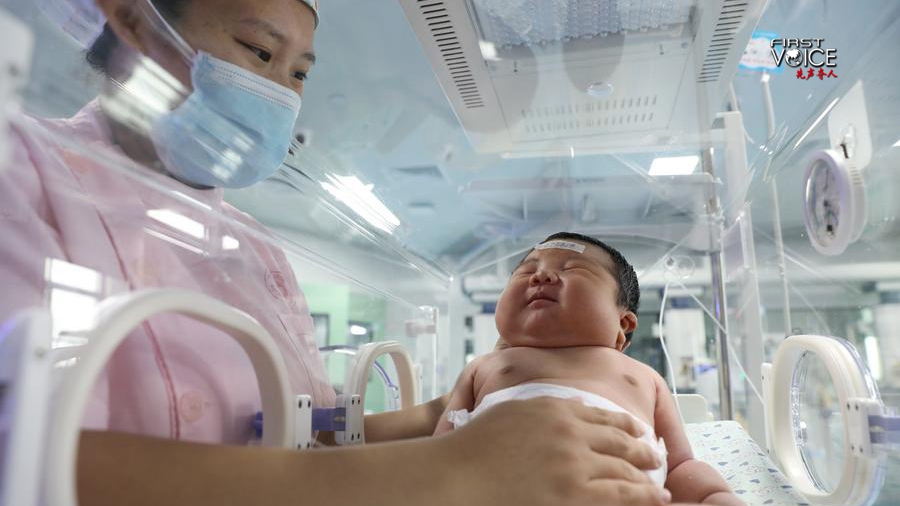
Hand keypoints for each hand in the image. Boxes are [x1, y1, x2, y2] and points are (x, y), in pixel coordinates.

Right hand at [436, 397, 670, 505]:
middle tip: (655, 461)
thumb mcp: (515, 410)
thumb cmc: (477, 445)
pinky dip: (640, 498)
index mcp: (557, 408)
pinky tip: (651, 500)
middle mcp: (571, 433)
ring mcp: (573, 465)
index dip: (628, 428)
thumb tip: (578, 406)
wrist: (458, 474)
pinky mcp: (572, 495)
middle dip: (644, 453)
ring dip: (645, 480)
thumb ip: (549, 407)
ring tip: (657, 490)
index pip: (605, 417)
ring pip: (624, 471)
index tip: (639, 434)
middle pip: (621, 442)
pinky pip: (618, 496)